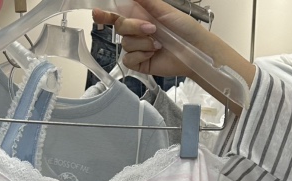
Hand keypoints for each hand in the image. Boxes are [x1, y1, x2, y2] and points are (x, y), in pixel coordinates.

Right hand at [92, 0, 254, 105]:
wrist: (194, 51)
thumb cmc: (184, 28)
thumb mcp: (164, 10)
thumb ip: (146, 1)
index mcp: (139, 16)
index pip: (116, 14)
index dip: (104, 14)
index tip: (97, 13)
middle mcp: (136, 32)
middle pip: (119, 28)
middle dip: (134, 28)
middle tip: (152, 29)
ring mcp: (136, 48)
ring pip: (125, 44)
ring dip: (143, 43)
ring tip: (158, 44)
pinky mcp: (139, 63)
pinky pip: (129, 59)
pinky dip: (141, 55)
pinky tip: (153, 54)